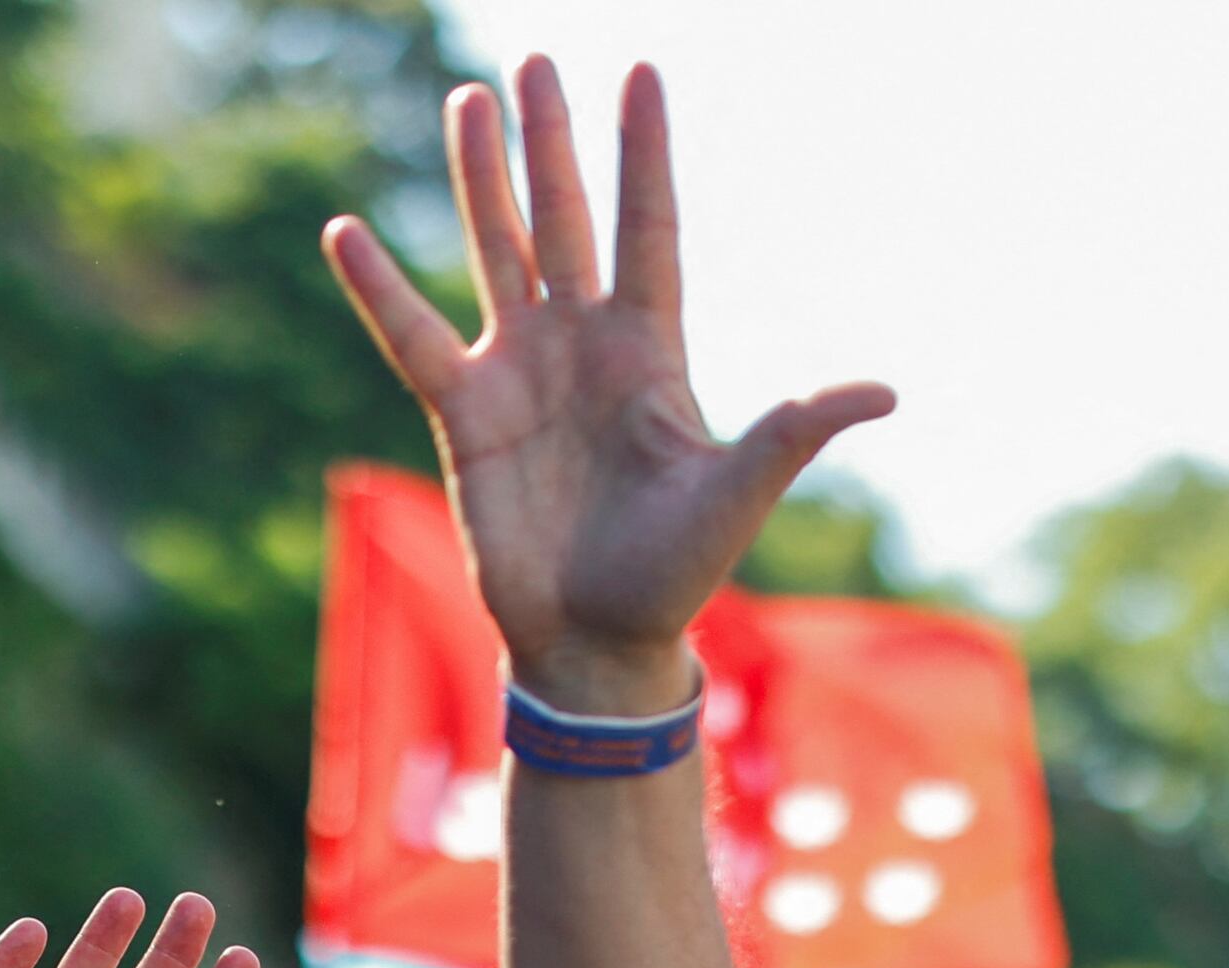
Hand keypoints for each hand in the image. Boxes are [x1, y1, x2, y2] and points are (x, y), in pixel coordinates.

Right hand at [323, 61, 892, 708]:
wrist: (598, 642)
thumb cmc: (675, 574)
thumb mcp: (738, 494)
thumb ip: (794, 432)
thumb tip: (884, 391)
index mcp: (651, 350)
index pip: (649, 228)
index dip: (644, 155)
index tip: (642, 70)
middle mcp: (583, 343)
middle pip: (567, 219)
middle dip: (552, 144)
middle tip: (533, 63)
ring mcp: (521, 369)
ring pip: (498, 252)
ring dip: (482, 182)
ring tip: (469, 103)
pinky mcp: (464, 412)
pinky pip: (414, 337)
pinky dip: (380, 290)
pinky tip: (344, 233)